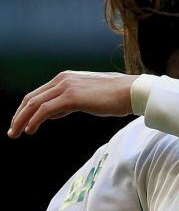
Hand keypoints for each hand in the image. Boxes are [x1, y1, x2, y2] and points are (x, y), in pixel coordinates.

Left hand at [8, 71, 137, 137]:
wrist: (132, 92)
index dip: (26, 109)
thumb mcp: (88, 97)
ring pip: (34, 103)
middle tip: (13, 130)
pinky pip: (45, 110)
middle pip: (32, 98)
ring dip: (22, 119)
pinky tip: (30, 130)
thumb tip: (55, 112)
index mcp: (67, 77)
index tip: (21, 122)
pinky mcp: (71, 96)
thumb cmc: (116, 95)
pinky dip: (34, 120)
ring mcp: (66, 86)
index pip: (39, 93)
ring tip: (16, 133)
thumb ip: (70, 102)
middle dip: (19, 115)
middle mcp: (63, 79)